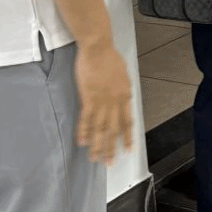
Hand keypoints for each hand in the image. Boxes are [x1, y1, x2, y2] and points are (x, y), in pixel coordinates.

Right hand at [74, 41, 132, 163]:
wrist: (98, 48)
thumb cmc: (110, 57)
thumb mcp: (123, 74)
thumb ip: (123, 89)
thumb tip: (125, 97)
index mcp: (125, 96)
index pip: (128, 122)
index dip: (128, 137)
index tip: (128, 150)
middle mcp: (115, 102)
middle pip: (114, 130)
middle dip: (111, 148)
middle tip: (109, 162)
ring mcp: (101, 101)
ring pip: (100, 129)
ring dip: (98, 145)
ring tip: (95, 158)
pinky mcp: (88, 98)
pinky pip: (86, 120)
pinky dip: (84, 132)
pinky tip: (83, 143)